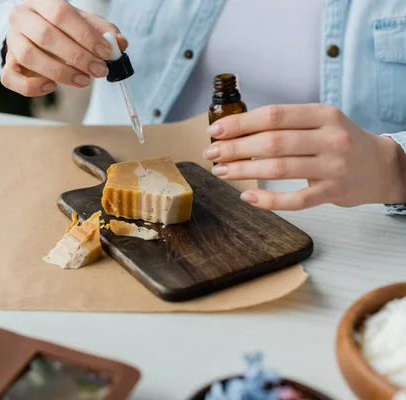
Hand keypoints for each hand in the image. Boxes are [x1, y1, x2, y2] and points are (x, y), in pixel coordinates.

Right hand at [2, 0, 126, 96]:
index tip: (106, 53)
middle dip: (77, 56)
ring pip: (29, 56)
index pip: (62, 13)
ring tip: (83, 80)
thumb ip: (103, 32)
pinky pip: (11, 78)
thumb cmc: (62, 29)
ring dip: (60, 72)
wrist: (34, 35)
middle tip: (99, 70)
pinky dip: (32, 87)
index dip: (86, 35)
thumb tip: (119, 44)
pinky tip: (52, 87)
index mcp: (42, 2)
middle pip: (46, 36)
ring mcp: (12, 41)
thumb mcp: (84, 24)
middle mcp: (22, 18)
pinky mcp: (7, 64)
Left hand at [203, 104, 405, 209]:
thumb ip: (287, 123)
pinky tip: (247, 197)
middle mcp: (331, 138)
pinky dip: (268, 200)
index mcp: (324, 114)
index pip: (274, 115)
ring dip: (243, 171)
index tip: (215, 131)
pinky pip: (296, 200)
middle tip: (211, 154)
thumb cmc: (339, 142)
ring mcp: (334, 167)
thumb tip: (234, 130)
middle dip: (235, 148)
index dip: (240, 123)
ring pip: (279, 170)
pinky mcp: (334, 192)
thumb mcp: (320, 122)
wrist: (382, 167)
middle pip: (273, 142)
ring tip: (221, 171)